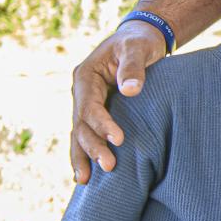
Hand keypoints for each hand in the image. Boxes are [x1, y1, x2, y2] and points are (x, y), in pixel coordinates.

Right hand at [69, 22, 167, 182]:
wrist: (140, 39)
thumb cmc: (139, 42)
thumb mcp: (137, 47)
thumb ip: (133, 66)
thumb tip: (130, 90)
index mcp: (85, 77)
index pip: (89, 107)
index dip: (102, 124)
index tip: (118, 140)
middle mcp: (82, 93)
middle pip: (81, 125)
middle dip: (92, 147)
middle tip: (109, 166)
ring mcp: (87, 104)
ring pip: (79, 134)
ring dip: (83, 156)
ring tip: (86, 180)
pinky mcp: (97, 112)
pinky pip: (88, 135)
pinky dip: (86, 153)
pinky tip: (85, 174)